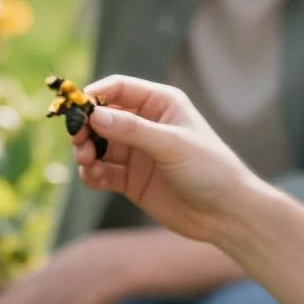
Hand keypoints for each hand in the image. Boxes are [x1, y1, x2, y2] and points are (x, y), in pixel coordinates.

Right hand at [70, 77, 257, 244]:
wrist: (226, 214)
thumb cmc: (210, 169)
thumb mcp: (172, 145)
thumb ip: (133, 130)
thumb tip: (95, 115)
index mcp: (160, 104)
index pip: (119, 88)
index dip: (94, 95)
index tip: (76, 108)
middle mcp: (145, 124)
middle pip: (101, 117)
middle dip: (86, 127)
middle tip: (78, 140)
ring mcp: (136, 152)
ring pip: (98, 144)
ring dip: (86, 151)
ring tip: (87, 161)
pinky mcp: (130, 180)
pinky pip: (101, 171)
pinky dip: (92, 173)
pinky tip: (94, 177)